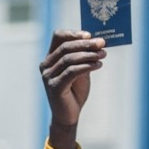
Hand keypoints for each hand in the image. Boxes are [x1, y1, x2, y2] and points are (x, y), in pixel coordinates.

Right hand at [40, 31, 105, 148]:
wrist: (68, 115)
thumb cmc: (74, 91)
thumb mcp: (80, 70)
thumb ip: (84, 57)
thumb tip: (98, 42)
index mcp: (50, 58)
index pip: (58, 37)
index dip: (73, 33)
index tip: (89, 35)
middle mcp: (46, 65)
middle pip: (65, 47)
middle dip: (85, 44)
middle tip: (102, 44)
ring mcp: (48, 76)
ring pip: (69, 59)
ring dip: (89, 55)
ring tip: (103, 55)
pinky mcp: (54, 87)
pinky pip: (72, 72)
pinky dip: (86, 66)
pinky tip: (98, 65)